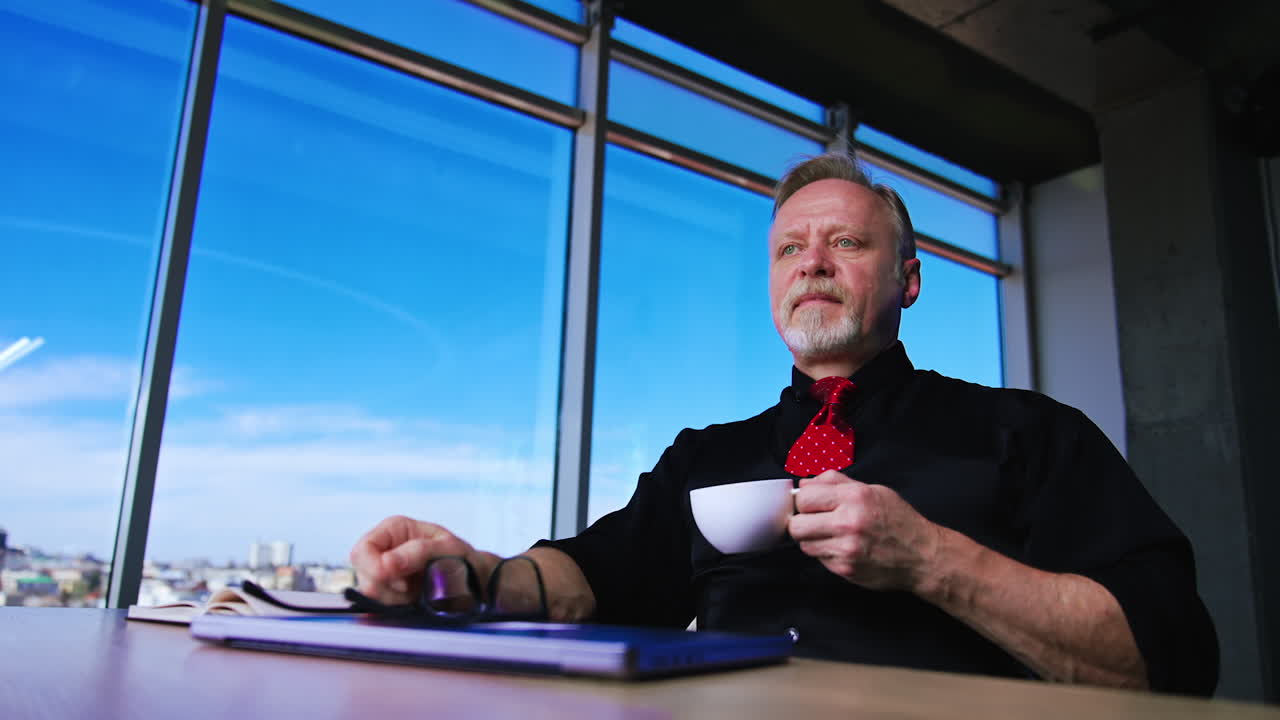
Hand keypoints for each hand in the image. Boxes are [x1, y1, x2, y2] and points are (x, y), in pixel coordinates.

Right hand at [348, 515, 498, 604]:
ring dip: (393, 599)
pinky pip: (379, 604)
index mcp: (394, 529)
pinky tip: (412, 601)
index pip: (362, 550)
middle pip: (362, 574)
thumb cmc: (462, 558)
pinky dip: (395, 606)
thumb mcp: (445, 548)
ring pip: (369, 593)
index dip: (373, 567)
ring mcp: (384, 572)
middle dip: (385, 587)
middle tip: (411, 589)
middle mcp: (384, 549)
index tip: (397, 580)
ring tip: (416, 593)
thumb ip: (416, 553)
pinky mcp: (388, 592)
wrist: (473, 580)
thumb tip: (386, 564)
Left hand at [788, 470, 941, 591]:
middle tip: (814, 522)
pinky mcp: (846, 569)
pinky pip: (820, 560)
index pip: (804, 498)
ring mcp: (846, 549)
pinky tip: (844, 548)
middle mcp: (849, 522)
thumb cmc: (898, 521)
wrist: (923, 556)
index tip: (810, 505)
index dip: (803, 501)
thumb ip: (836, 483)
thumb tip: (804, 484)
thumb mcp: (872, 490)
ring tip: (832, 536)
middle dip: (801, 522)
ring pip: (804, 545)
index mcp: (855, 497)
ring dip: (813, 540)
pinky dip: (827, 554)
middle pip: (796, 525)